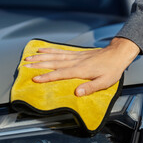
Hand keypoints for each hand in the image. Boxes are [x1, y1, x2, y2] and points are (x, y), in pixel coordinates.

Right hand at [24, 37, 139, 96]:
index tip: (35, 78)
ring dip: (40, 56)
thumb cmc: (111, 70)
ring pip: (54, 56)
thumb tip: (77, 93)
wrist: (117, 54)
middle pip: (53, 63)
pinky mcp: (76, 53)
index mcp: (80, 70)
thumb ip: (90, 87)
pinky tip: (42, 49)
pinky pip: (60, 51)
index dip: (47, 77)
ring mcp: (74, 56)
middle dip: (38, 64)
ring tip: (28, 57)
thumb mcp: (104, 82)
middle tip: (25, 66)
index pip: (60, 74)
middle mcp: (75, 62)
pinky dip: (50, 50)